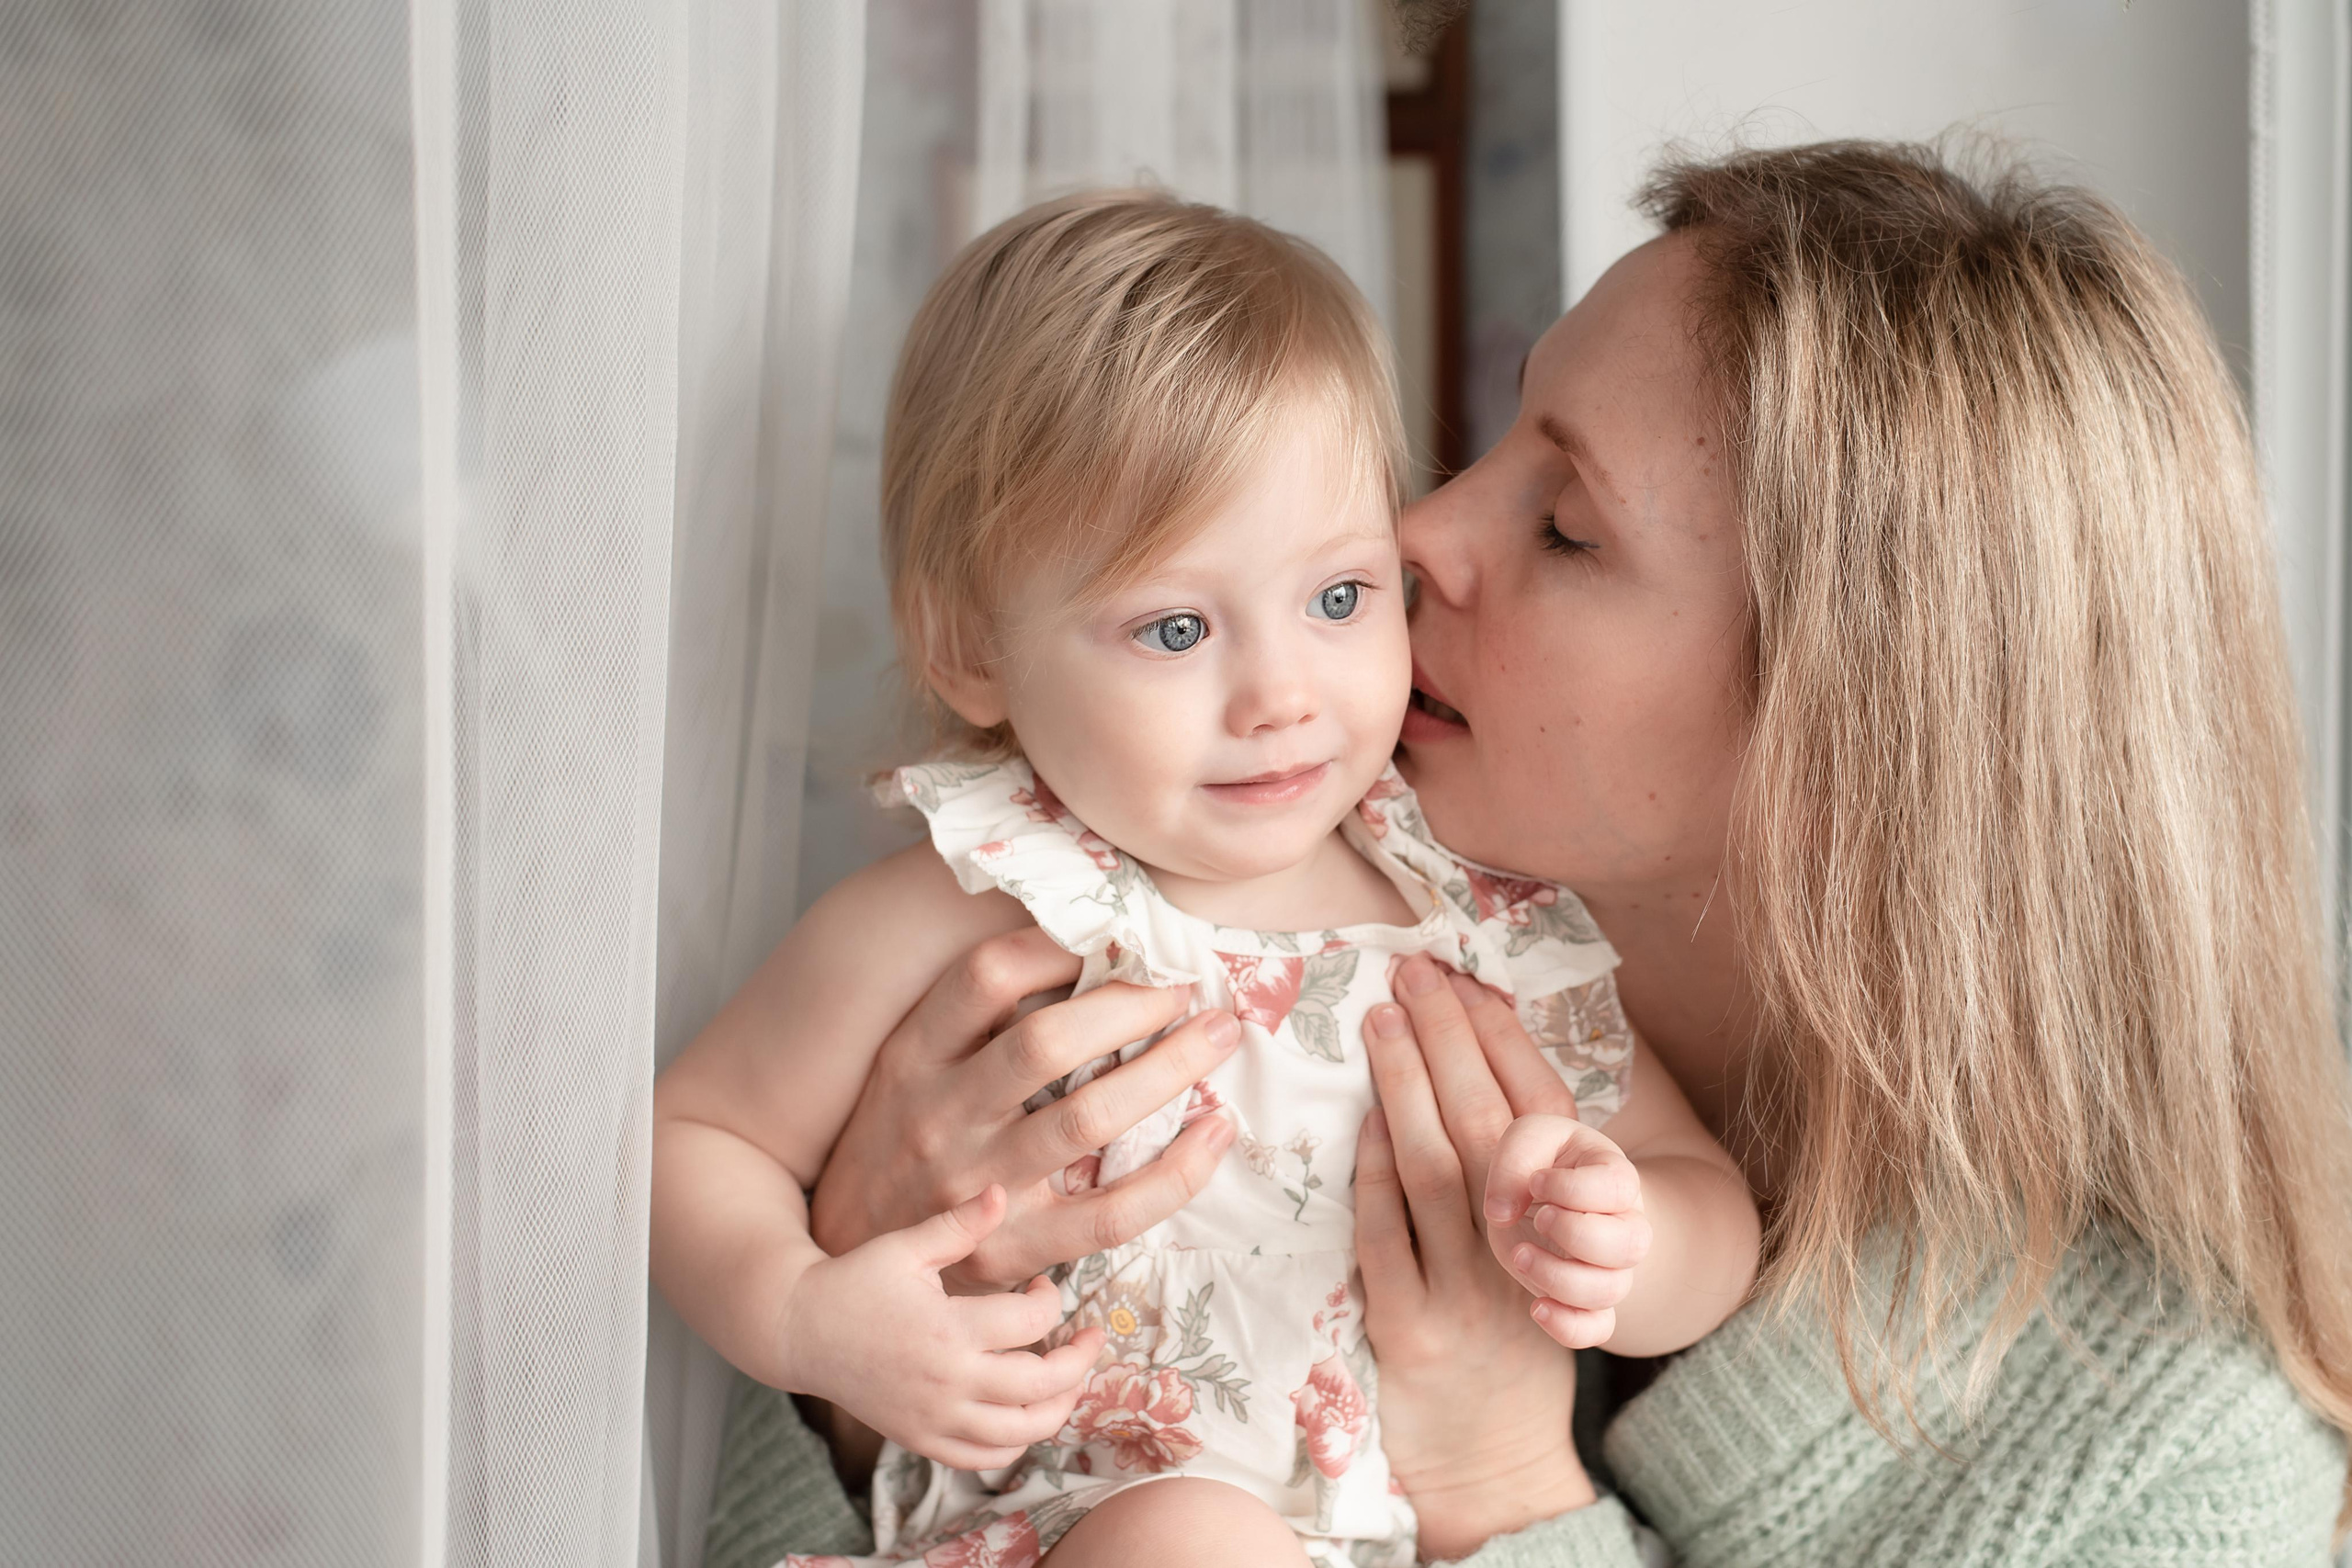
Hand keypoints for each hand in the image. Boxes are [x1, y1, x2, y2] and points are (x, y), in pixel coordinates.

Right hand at [778, 1185, 1104, 1469]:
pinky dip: (1017, 1441)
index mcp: (948, 1329)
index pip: (1033, 1320)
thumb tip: (1002, 1191)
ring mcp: (935, 1419)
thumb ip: (959, 1225)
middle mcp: (947, 1383)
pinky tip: (1025, 1413)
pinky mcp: (923, 1440)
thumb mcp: (905, 1247)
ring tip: (1069, 1379)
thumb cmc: (854, 1282)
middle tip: (1089, 1337)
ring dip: (1060, 1406)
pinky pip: (986, 1457)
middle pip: (1042, 1385)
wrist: (800, 1332)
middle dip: (1080, 1360)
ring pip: (1023, 1432)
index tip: (1044, 1284)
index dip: (1053, 1298)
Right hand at [810, 926, 1240, 1292]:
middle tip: (1189, 986)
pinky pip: (1113, 1211)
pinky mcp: (1014, 1249)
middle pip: (1046, 1042)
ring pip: (1089, 1118)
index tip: (1118, 933)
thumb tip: (1079, 950)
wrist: (849, 1269)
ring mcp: (979, 1186)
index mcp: (913, 1057)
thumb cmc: (897, 1147)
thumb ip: (972, 1020)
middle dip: (1132, 1005)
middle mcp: (940, 1116)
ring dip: (1169, 1070)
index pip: (984, 977)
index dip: (1059, 943)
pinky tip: (1215, 1133)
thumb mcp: (907, 1071)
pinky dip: (1176, 1172)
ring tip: (1217, 1036)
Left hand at [1354, 958, 1598, 1559]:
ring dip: (1408, 1087)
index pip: (1541, 1109)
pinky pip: (1392, 1240)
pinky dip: (1378, 1175)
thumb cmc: (1510, 1330)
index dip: (1501, 1039)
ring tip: (1382, 1021)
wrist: (1501, 1460)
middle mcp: (1525, 1251)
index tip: (1465, 980)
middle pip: (1490, 1124)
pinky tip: (1366, 1121)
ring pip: (1440, 1171)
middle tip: (1413, 975)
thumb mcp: (1539, 1249)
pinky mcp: (1413, 1332)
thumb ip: (1520, 1168)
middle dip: (1449, 1040)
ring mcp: (1470, 1292)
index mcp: (1566, 1224)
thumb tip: (1474, 1049)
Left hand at [1485, 1114, 1650, 1349]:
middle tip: (1539, 1218)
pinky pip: (1598, 1329)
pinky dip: (1570, 1328)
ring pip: (1611, 1290)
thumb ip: (1514, 1161)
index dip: (1572, 1188)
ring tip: (1521, 1254)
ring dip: (1559, 1278)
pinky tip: (1537, 1307)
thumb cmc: (1541, 1162)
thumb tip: (1501, 1213)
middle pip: (1630, 1246)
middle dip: (1576, 1234)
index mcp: (1615, 1178)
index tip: (1536, 1180)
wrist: (1547, 1199)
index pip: (1618, 1187)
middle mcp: (1624, 1226)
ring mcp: (1610, 1268)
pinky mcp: (1586, 1301)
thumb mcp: (1527, 1138)